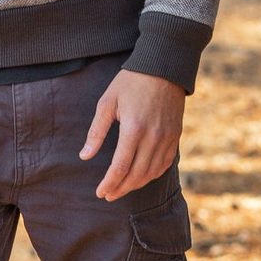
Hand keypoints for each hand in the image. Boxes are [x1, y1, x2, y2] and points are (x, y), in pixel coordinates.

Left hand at [80, 69, 185, 200]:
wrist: (165, 66)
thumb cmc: (132, 82)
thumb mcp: (108, 102)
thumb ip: (96, 131)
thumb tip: (84, 156)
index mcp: (134, 128)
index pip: (120, 167)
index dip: (109, 183)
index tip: (100, 193)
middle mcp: (153, 136)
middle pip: (137, 174)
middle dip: (121, 188)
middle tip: (108, 195)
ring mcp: (167, 136)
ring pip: (152, 171)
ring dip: (136, 184)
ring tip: (123, 187)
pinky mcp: (176, 133)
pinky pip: (166, 162)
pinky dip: (154, 174)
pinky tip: (143, 176)